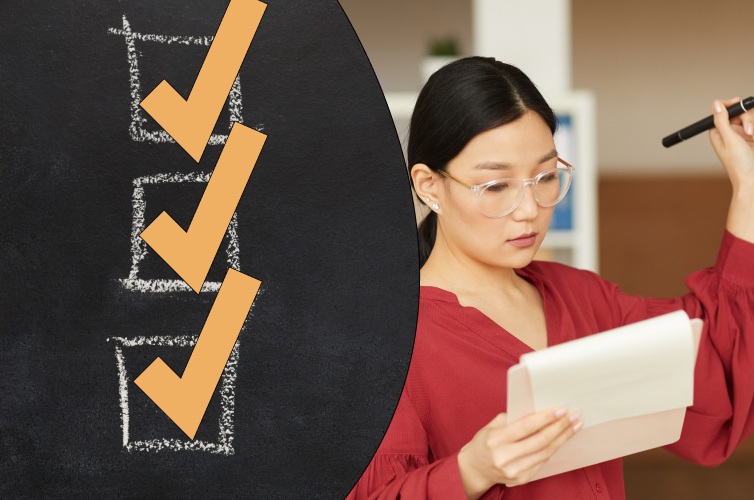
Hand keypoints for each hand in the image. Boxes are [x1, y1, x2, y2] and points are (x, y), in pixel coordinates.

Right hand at [457, 408, 581, 497]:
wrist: (475, 468)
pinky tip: (561, 439)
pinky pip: (542, 462)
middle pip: (540, 441)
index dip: (546, 418)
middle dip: (560, 427)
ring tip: (574, 426)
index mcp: (496, 440)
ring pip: (545, 452)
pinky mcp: (521, 478)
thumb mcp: (493, 426)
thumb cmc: (485, 442)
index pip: (527, 427)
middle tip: (574, 416)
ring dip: (562, 438)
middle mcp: (505, 457)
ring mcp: (514, 470)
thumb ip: (514, 419)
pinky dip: (553, 449)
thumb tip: (540, 412)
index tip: (562, 409)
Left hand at [710, 98, 753, 242]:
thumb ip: (722, 122)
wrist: (753, 180)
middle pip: (740, 111)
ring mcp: (745, 133)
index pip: (721, 110)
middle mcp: (731, 131)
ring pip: (751, 116)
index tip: (737, 103)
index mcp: (719, 132)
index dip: (729, 104)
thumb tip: (716, 105)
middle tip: (749, 130)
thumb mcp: (730, 141)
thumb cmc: (739, 165)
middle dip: (747, 117)